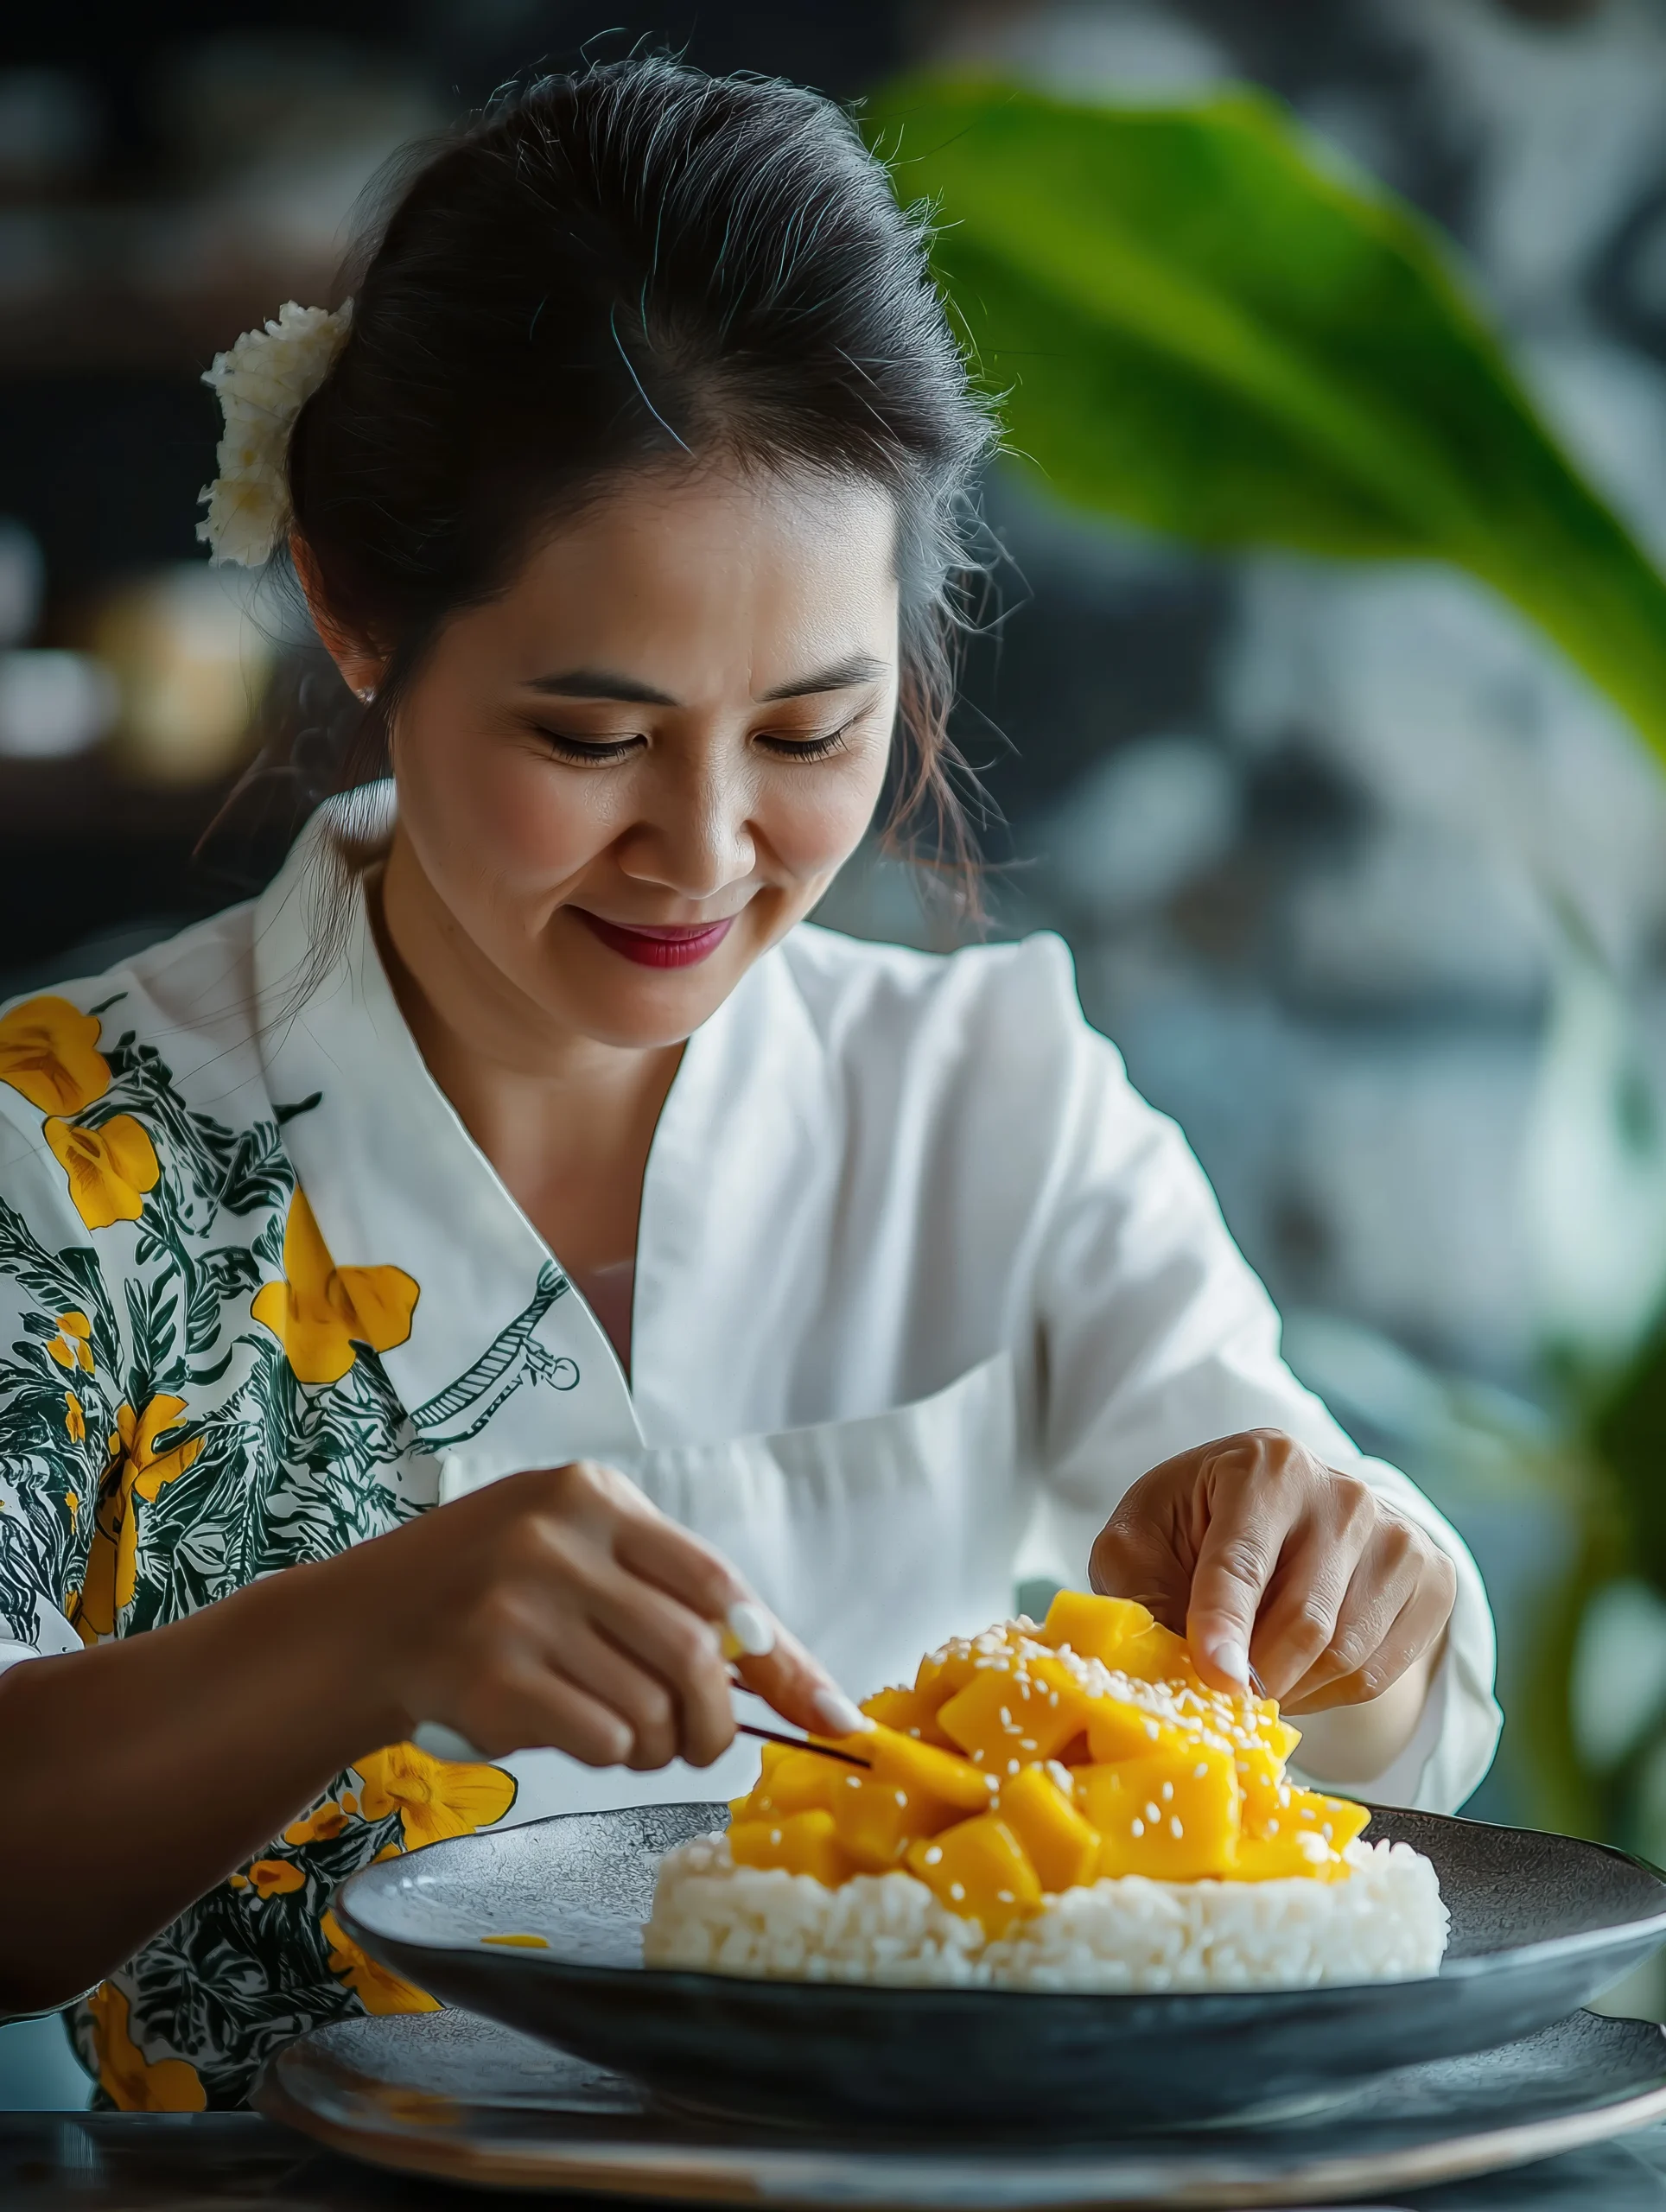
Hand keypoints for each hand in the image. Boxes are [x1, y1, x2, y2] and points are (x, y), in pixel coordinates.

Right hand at [334, 1459, 858, 1768]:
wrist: (360, 1625)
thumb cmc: (489, 1593)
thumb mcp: (572, 1550)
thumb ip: (665, 1595)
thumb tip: (791, 1677)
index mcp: (591, 1494)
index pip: (716, 1582)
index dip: (782, 1656)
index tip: (834, 1715)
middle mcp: (554, 1538)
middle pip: (694, 1655)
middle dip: (714, 1722)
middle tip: (700, 1746)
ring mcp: (515, 1605)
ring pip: (650, 1709)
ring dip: (653, 1745)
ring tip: (616, 1731)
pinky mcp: (486, 1675)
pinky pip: (600, 1740)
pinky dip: (607, 1755)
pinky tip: (571, 1733)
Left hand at [1088, 1429, 1455, 1713]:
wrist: (1280, 1513)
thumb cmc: (1193, 1528)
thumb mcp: (1140, 1543)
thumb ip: (1141, 1593)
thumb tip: (1167, 1667)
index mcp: (1266, 1466)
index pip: (1243, 1560)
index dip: (1225, 1624)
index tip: (1216, 1678)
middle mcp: (1343, 1493)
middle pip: (1304, 1620)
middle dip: (1256, 1675)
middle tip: (1222, 1695)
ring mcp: (1398, 1534)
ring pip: (1347, 1654)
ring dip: (1290, 1688)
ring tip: (1254, 1672)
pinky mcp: (1432, 1577)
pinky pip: (1381, 1672)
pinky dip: (1331, 1692)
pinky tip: (1299, 1669)